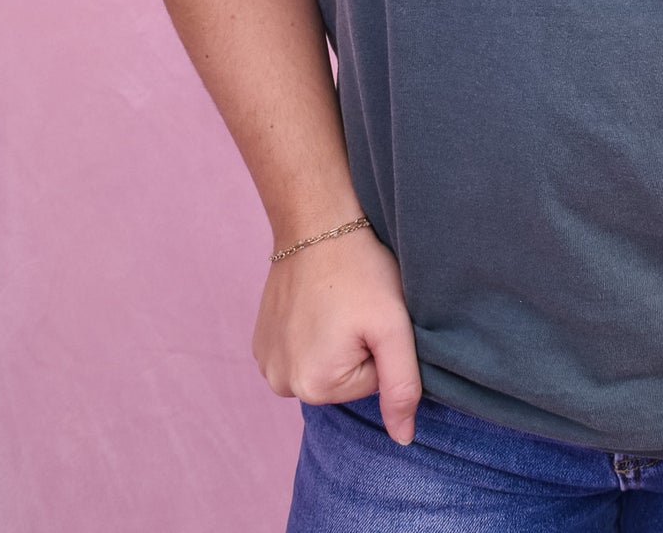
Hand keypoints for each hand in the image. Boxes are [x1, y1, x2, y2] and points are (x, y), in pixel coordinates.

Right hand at [252, 225, 422, 444]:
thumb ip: (402, 387)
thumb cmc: (360, 270)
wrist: (316, 222)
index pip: (373, 384)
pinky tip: (316, 302)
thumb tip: (403, 440)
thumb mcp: (393, 327)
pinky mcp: (259, 342)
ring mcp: (265, 364)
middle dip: (358, 346)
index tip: (371, 315)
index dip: (380, 347)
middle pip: (345, 380)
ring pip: (324, 366)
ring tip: (336, 302)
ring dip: (335, 339)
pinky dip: (312, 332)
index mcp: (315, 387)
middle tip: (356, 306)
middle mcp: (281, 384)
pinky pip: (301, 352)